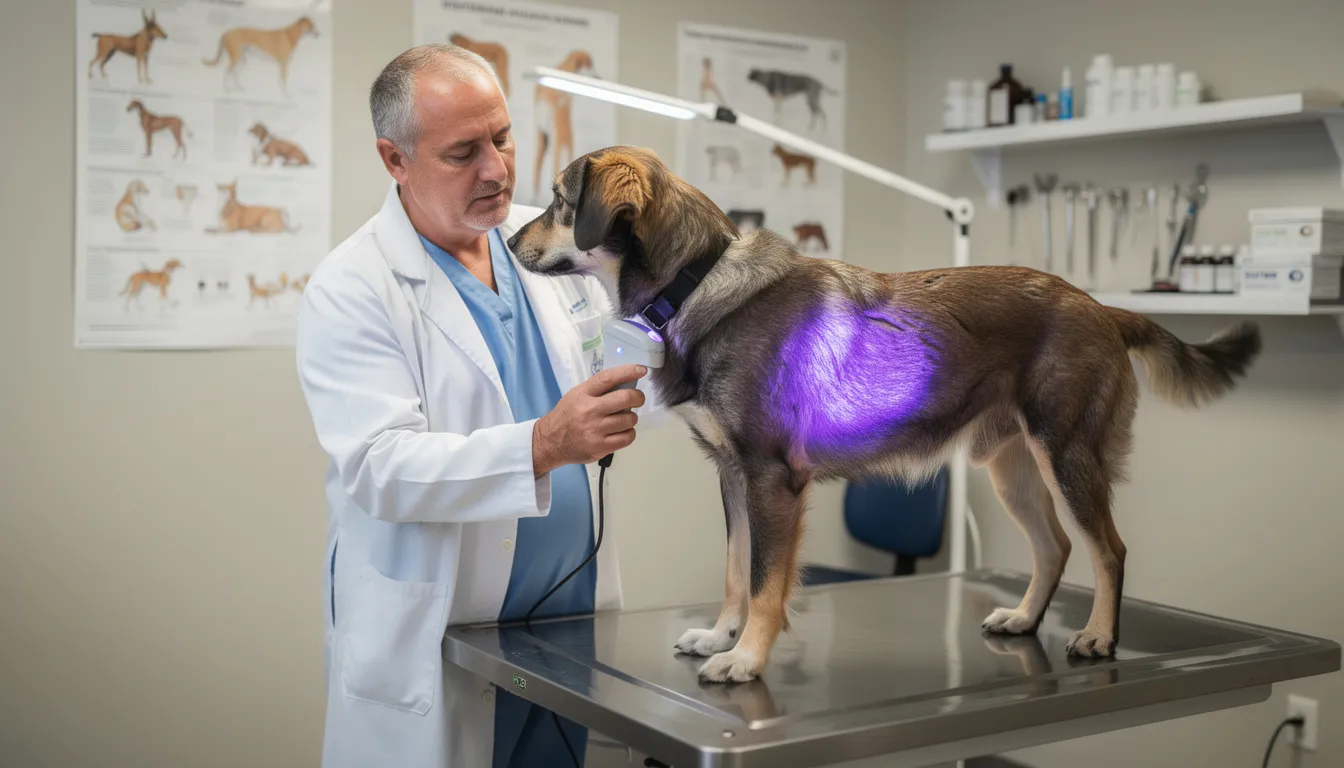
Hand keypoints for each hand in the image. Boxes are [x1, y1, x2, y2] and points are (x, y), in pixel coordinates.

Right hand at [533, 365, 647, 475]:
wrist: (550, 442)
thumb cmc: (567, 415)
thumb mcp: (576, 395)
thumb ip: (598, 390)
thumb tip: (626, 383)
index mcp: (583, 394)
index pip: (608, 378)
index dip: (627, 372)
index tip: (641, 370)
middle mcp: (590, 411)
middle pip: (625, 399)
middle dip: (637, 397)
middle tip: (637, 399)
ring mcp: (595, 430)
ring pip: (629, 419)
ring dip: (631, 417)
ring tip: (624, 418)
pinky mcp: (600, 447)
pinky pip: (627, 438)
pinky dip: (629, 433)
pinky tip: (622, 431)